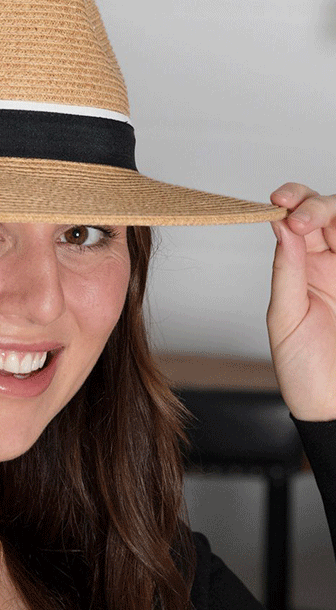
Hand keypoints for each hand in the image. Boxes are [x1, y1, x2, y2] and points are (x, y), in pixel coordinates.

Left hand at [267, 184, 335, 420]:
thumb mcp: (286, 317)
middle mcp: (333, 264)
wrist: (333, 409)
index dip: (294, 202)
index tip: (280, 201)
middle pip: (332, 214)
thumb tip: (280, 226)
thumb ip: (286, 271)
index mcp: (303, 268)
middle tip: (301, 219)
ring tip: (314, 222)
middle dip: (316, 205)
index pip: (299, 220)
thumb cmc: (304, 371)